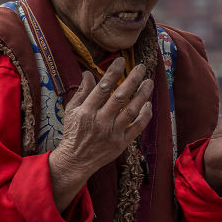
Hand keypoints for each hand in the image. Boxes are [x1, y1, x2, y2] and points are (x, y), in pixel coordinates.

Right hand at [49, 58, 153, 211]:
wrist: (76, 160)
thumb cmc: (74, 132)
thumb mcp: (71, 110)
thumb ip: (82, 91)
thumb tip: (88, 72)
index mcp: (87, 111)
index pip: (102, 88)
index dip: (113, 73)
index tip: (121, 61)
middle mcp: (101, 121)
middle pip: (120, 97)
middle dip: (132, 80)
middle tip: (142, 67)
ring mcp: (113, 133)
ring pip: (131, 110)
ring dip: (142, 95)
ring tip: (149, 82)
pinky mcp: (122, 143)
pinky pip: (137, 127)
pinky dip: (145, 115)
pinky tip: (148, 104)